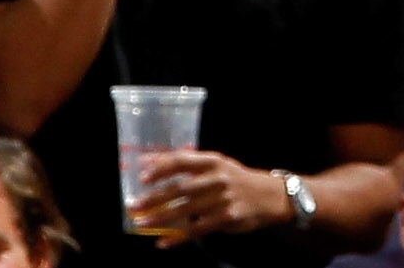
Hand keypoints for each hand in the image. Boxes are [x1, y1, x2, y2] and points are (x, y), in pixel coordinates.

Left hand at [128, 150, 287, 241]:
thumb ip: (191, 165)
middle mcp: (217, 178)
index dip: (161, 167)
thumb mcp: (219, 165)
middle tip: (133, 206)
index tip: (142, 176)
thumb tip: (154, 163)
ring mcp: (222, 199)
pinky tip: (163, 243)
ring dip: (160, 218)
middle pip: (180, 188)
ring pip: (185, 210)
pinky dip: (178, 237)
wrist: (270, 196)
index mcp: (213, 161)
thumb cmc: (238, 179)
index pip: (182, 161)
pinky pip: (197, 229)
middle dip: (154, 198)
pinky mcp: (226, 218)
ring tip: (141, 224)